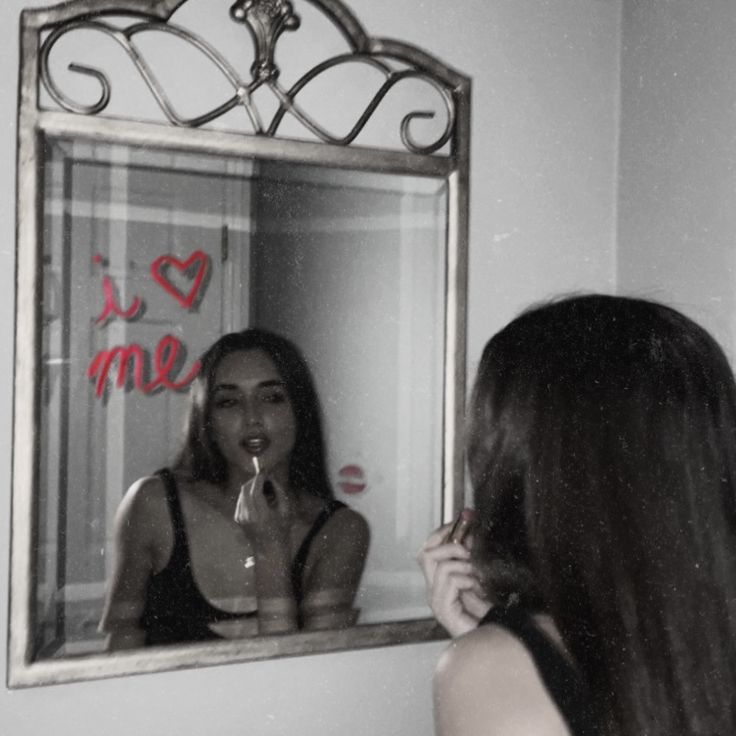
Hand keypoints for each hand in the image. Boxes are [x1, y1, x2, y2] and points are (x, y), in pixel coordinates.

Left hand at [234, 470, 292, 548]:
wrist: (270, 550)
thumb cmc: (282, 530)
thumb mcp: (286, 509)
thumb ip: (279, 490)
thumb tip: (271, 476)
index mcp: (260, 514)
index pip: (255, 489)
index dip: (260, 477)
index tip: (266, 470)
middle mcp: (247, 515)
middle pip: (246, 488)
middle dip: (255, 479)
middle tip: (266, 477)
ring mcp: (240, 517)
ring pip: (242, 493)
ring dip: (252, 486)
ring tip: (265, 490)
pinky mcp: (237, 518)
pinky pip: (241, 500)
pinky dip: (249, 494)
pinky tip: (260, 499)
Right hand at [417, 522, 490, 637]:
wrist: (495, 632)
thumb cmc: (487, 607)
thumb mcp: (477, 572)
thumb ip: (469, 554)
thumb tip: (468, 528)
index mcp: (438, 579)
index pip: (427, 548)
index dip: (441, 533)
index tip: (460, 522)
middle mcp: (432, 588)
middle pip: (425, 554)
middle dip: (450, 545)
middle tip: (468, 550)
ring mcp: (436, 600)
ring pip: (441, 566)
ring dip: (465, 566)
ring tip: (477, 577)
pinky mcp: (443, 609)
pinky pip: (451, 580)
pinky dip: (467, 579)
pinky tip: (477, 588)